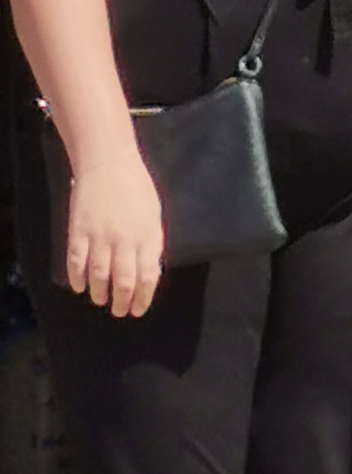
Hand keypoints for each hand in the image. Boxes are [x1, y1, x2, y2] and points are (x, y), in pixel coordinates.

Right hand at [66, 147, 163, 316]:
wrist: (108, 162)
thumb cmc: (136, 187)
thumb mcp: (154, 215)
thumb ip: (152, 243)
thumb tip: (150, 271)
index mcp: (147, 236)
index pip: (148, 277)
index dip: (143, 297)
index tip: (138, 309)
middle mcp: (125, 240)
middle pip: (123, 281)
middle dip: (122, 302)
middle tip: (119, 311)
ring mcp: (100, 235)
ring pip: (99, 275)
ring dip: (99, 293)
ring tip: (100, 300)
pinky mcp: (79, 230)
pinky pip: (76, 261)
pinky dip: (77, 278)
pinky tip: (79, 286)